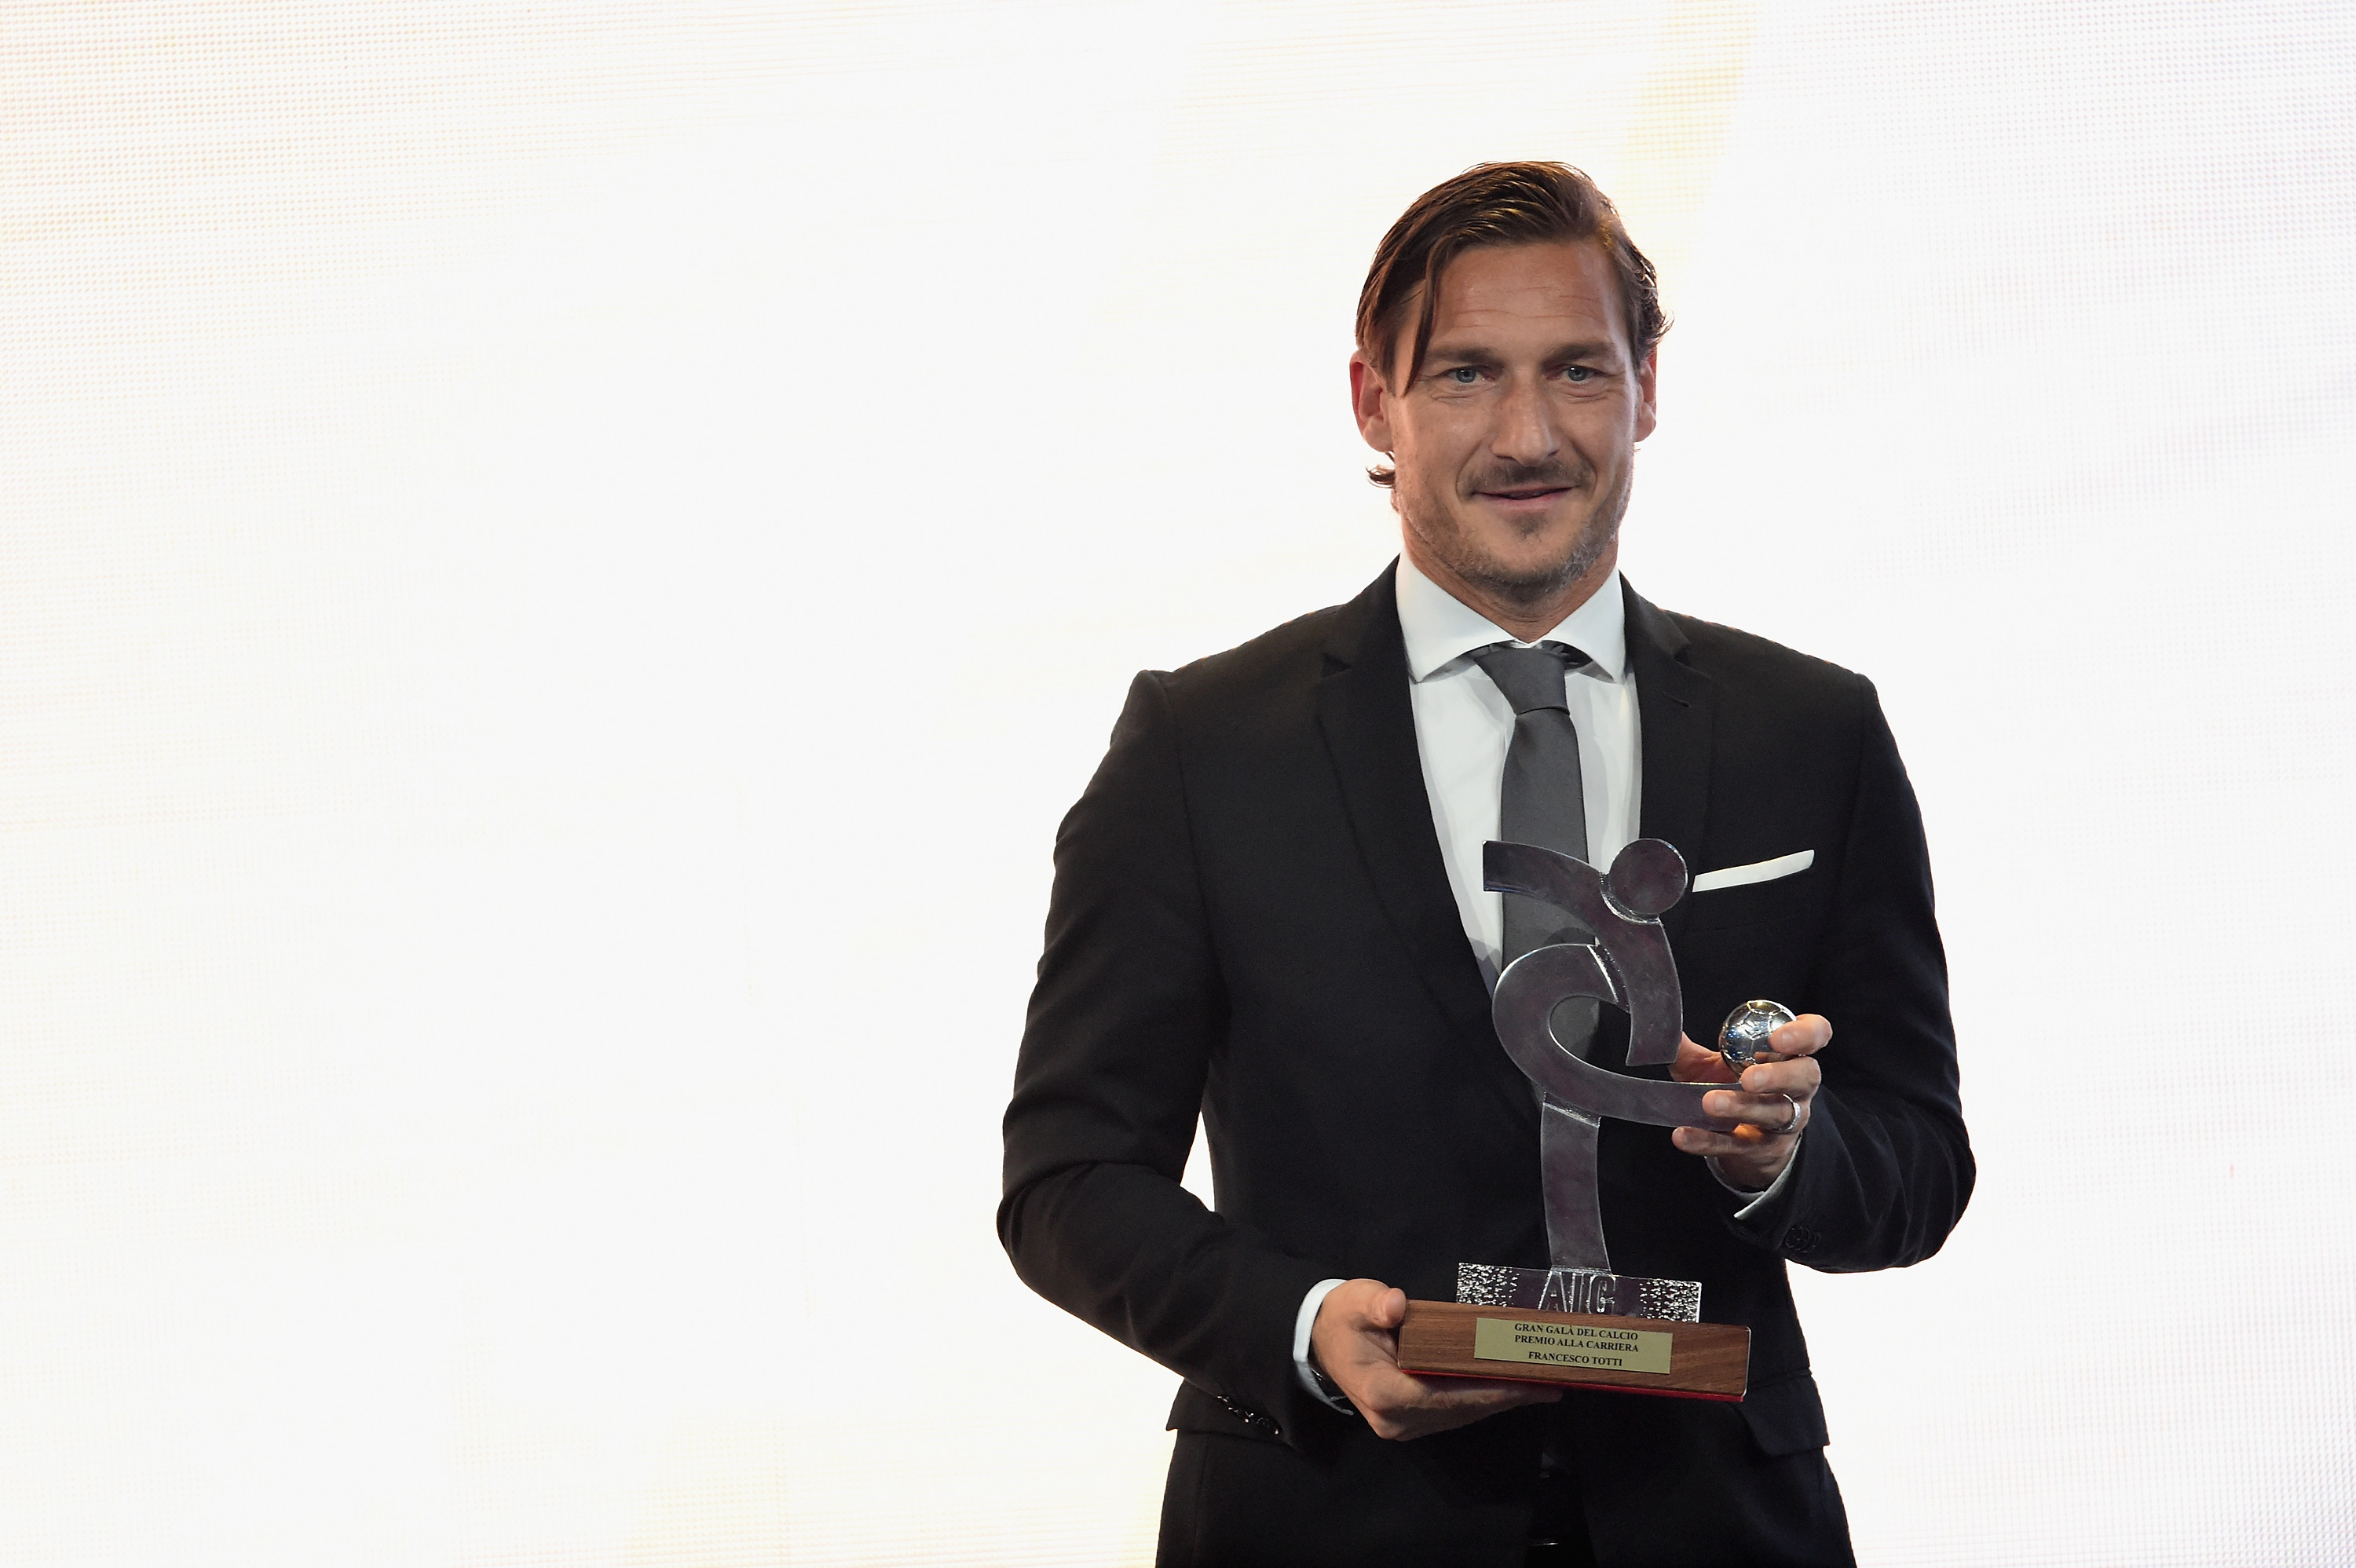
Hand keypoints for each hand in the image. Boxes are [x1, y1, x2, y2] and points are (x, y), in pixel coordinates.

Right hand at [1308, 1278, 1562, 1440]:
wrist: (1322, 1341)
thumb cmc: (1343, 1320)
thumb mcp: (1354, 1302)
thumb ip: (1375, 1303)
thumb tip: (1396, 1305)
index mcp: (1383, 1393)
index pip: (1443, 1397)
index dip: (1485, 1390)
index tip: (1520, 1382)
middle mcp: (1396, 1420)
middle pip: (1460, 1410)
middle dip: (1505, 1396)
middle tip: (1548, 1382)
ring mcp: (1404, 1425)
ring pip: (1461, 1415)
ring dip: (1500, 1401)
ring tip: (1541, 1385)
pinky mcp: (1412, 1421)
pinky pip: (1454, 1413)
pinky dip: (1483, 1400)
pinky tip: (1511, 1389)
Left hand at [1667, 1013, 1831, 1189]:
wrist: (1742, 1138)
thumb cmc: (1731, 1085)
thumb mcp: (1711, 1064)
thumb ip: (1688, 1048)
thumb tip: (1658, 1030)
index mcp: (1790, 1054)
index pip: (1816, 1035)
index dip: (1804, 1034)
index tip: (1778, 1037)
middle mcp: (1797, 1087)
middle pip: (1805, 1077)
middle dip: (1778, 1076)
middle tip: (1748, 1079)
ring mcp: (1784, 1120)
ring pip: (1776, 1114)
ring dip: (1743, 1108)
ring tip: (1710, 1104)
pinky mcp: (1762, 1149)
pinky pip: (1738, 1146)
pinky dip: (1708, 1141)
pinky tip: (1684, 1135)